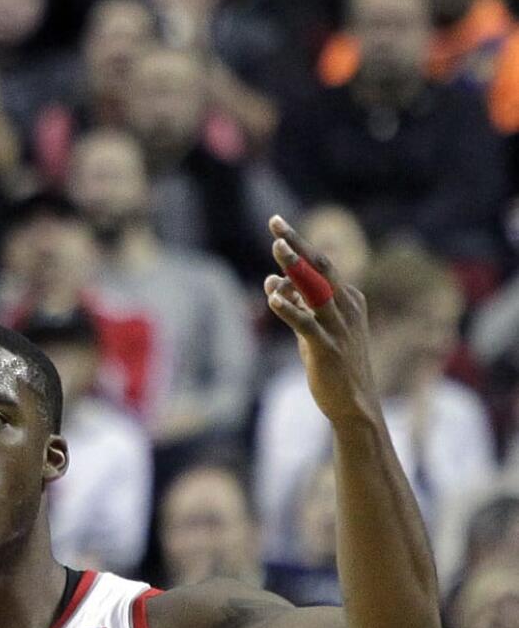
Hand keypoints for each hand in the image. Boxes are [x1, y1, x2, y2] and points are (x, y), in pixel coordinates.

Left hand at [264, 215, 379, 423]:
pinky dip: (290, 309)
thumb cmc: (333, 364)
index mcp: (347, 299)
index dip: (299, 243)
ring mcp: (339, 327)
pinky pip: (307, 324)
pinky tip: (273, 298)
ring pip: (316, 289)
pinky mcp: (328, 348)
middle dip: (298, 244)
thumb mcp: (311, 329)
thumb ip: (294, 304)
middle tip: (275, 223)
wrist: (353, 404)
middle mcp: (347, 307)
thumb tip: (273, 280)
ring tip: (276, 248)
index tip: (277, 224)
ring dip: (295, 268)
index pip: (321, 264)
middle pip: (321, 267)